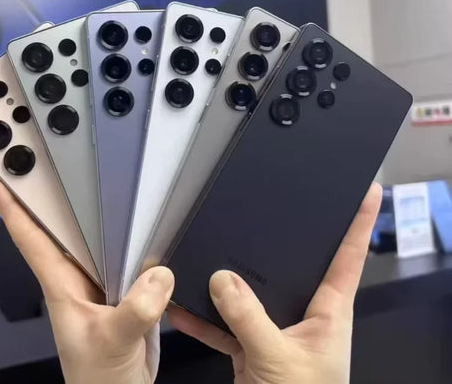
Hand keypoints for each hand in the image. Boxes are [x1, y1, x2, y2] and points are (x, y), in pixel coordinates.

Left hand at [0, 175, 173, 383]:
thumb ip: (134, 311)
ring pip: (107, 238)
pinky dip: (144, 242)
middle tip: (63, 161)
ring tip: (119, 185)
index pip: (31, 238)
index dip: (12, 207)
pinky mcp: (131, 288)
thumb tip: (157, 276)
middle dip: (64, 194)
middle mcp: (81, 277)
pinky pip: (136, 256)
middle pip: (69, 227)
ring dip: (112, 217)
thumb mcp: (111, 342)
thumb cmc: (99, 380)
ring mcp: (107, 281)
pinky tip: (154, 229)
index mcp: (63, 285)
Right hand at [168, 183, 381, 383]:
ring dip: (228, 282)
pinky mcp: (252, 346)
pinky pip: (226, 324)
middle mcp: (304, 314)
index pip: (348, 258)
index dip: (359, 222)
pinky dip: (205, 319)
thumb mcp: (278, 358)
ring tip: (207, 252)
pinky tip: (181, 306)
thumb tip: (222, 278)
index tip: (367, 190)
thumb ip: (250, 317)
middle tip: (264, 208)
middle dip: (276, 241)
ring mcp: (275, 329)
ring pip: (251, 294)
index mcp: (329, 313)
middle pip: (291, 267)